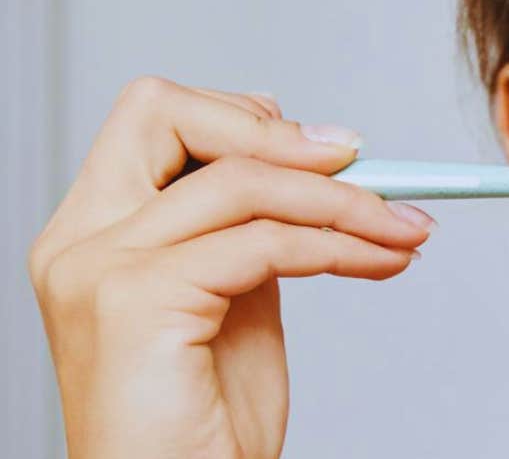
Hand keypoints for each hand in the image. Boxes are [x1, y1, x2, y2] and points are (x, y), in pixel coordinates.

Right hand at [28, 76, 435, 458]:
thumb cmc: (204, 423)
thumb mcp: (234, 296)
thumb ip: (249, 226)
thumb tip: (305, 156)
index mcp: (95, 230)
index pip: (157, 115)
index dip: (247, 119)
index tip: (331, 150)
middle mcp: (79, 240)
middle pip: (166, 111)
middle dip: (279, 132)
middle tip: (363, 165)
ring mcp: (98, 269)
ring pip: (241, 180)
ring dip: (346, 199)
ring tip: (403, 228)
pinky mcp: (135, 303)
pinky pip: (264, 242)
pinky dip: (339, 245)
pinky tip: (379, 261)